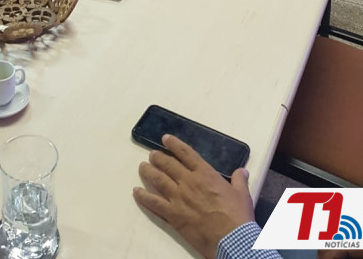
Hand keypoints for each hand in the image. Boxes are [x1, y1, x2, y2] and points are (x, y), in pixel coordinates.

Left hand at [133, 135, 254, 258]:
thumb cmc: (237, 216)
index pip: (186, 153)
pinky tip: (136, 192)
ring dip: (148, 171)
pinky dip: (143, 197)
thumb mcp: (242, 194)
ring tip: (142, 167)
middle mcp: (188, 182)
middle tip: (151, 154)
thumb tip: (242, 171)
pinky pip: (154, 203)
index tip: (165, 139)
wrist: (231, 240)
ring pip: (158, 179)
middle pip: (168, 164)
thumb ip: (239, 180)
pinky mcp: (173, 215)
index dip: (174, 144)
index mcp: (205, 174)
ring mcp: (179, 198)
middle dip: (158, 157)